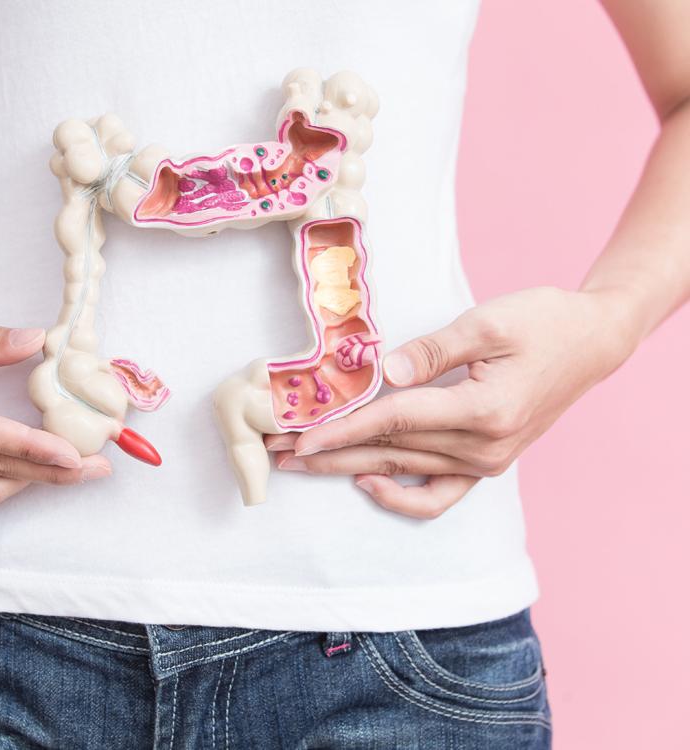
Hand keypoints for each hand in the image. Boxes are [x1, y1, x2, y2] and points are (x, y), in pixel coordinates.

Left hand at [265, 287, 633, 518]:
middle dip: (327, 453)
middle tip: (277, 453)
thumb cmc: (544, 322)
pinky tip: (367, 482)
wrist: (593, 342)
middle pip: (389, 452)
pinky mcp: (488, 462)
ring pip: (402, 470)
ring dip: (347, 468)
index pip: (396, 421)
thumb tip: (384, 373)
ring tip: (301, 464)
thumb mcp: (490, 322)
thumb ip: (433, 350)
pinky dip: (401, 496)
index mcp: (485, 410)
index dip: (344, 429)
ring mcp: (487, 462)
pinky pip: (439, 495)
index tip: (299, 437)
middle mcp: (484, 447)